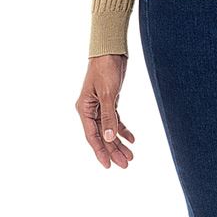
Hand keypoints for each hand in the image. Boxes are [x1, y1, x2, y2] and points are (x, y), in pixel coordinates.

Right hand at [79, 53, 135, 167]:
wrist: (111, 50)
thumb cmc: (106, 69)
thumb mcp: (108, 94)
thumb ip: (109, 116)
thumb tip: (108, 138)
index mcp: (85, 109)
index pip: (92, 136)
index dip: (100, 152)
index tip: (109, 166)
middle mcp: (90, 110)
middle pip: (102, 136)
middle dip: (113, 150)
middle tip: (125, 164)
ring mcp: (99, 106)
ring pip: (109, 130)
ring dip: (118, 143)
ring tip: (130, 156)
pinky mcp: (109, 101)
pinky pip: (115, 120)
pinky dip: (122, 130)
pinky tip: (131, 139)